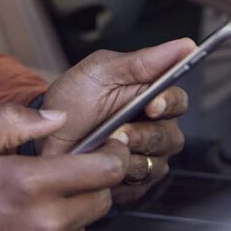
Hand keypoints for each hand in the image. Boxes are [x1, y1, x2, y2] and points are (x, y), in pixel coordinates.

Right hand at [0, 103, 128, 229]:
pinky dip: (63, 223)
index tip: (109, 143)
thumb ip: (12, 121)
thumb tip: (57, 116)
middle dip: (98, 179)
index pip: (104, 170)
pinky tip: (38, 211)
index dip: (114, 152)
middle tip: (80, 165)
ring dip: (80, 202)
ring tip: (51, 190)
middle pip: (104, 198)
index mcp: (27, 182)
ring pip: (89, 220)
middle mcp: (43, 219)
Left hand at [41, 38, 195, 204]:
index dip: (170, 103)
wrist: (45, 134)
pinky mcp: (134, 183)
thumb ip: (144, 61)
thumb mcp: (101, 70)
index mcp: (151, 96)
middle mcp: (154, 128)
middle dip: (144, 136)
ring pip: (157, 164)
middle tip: (119, 132)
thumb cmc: (74, 98)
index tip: (154, 105)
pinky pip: (139, 185)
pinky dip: (120, 176)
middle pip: (172, 137)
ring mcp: (146, 157)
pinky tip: (102, 164)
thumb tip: (186, 45)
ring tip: (104, 148)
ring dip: (130, 157)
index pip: (178, 100)